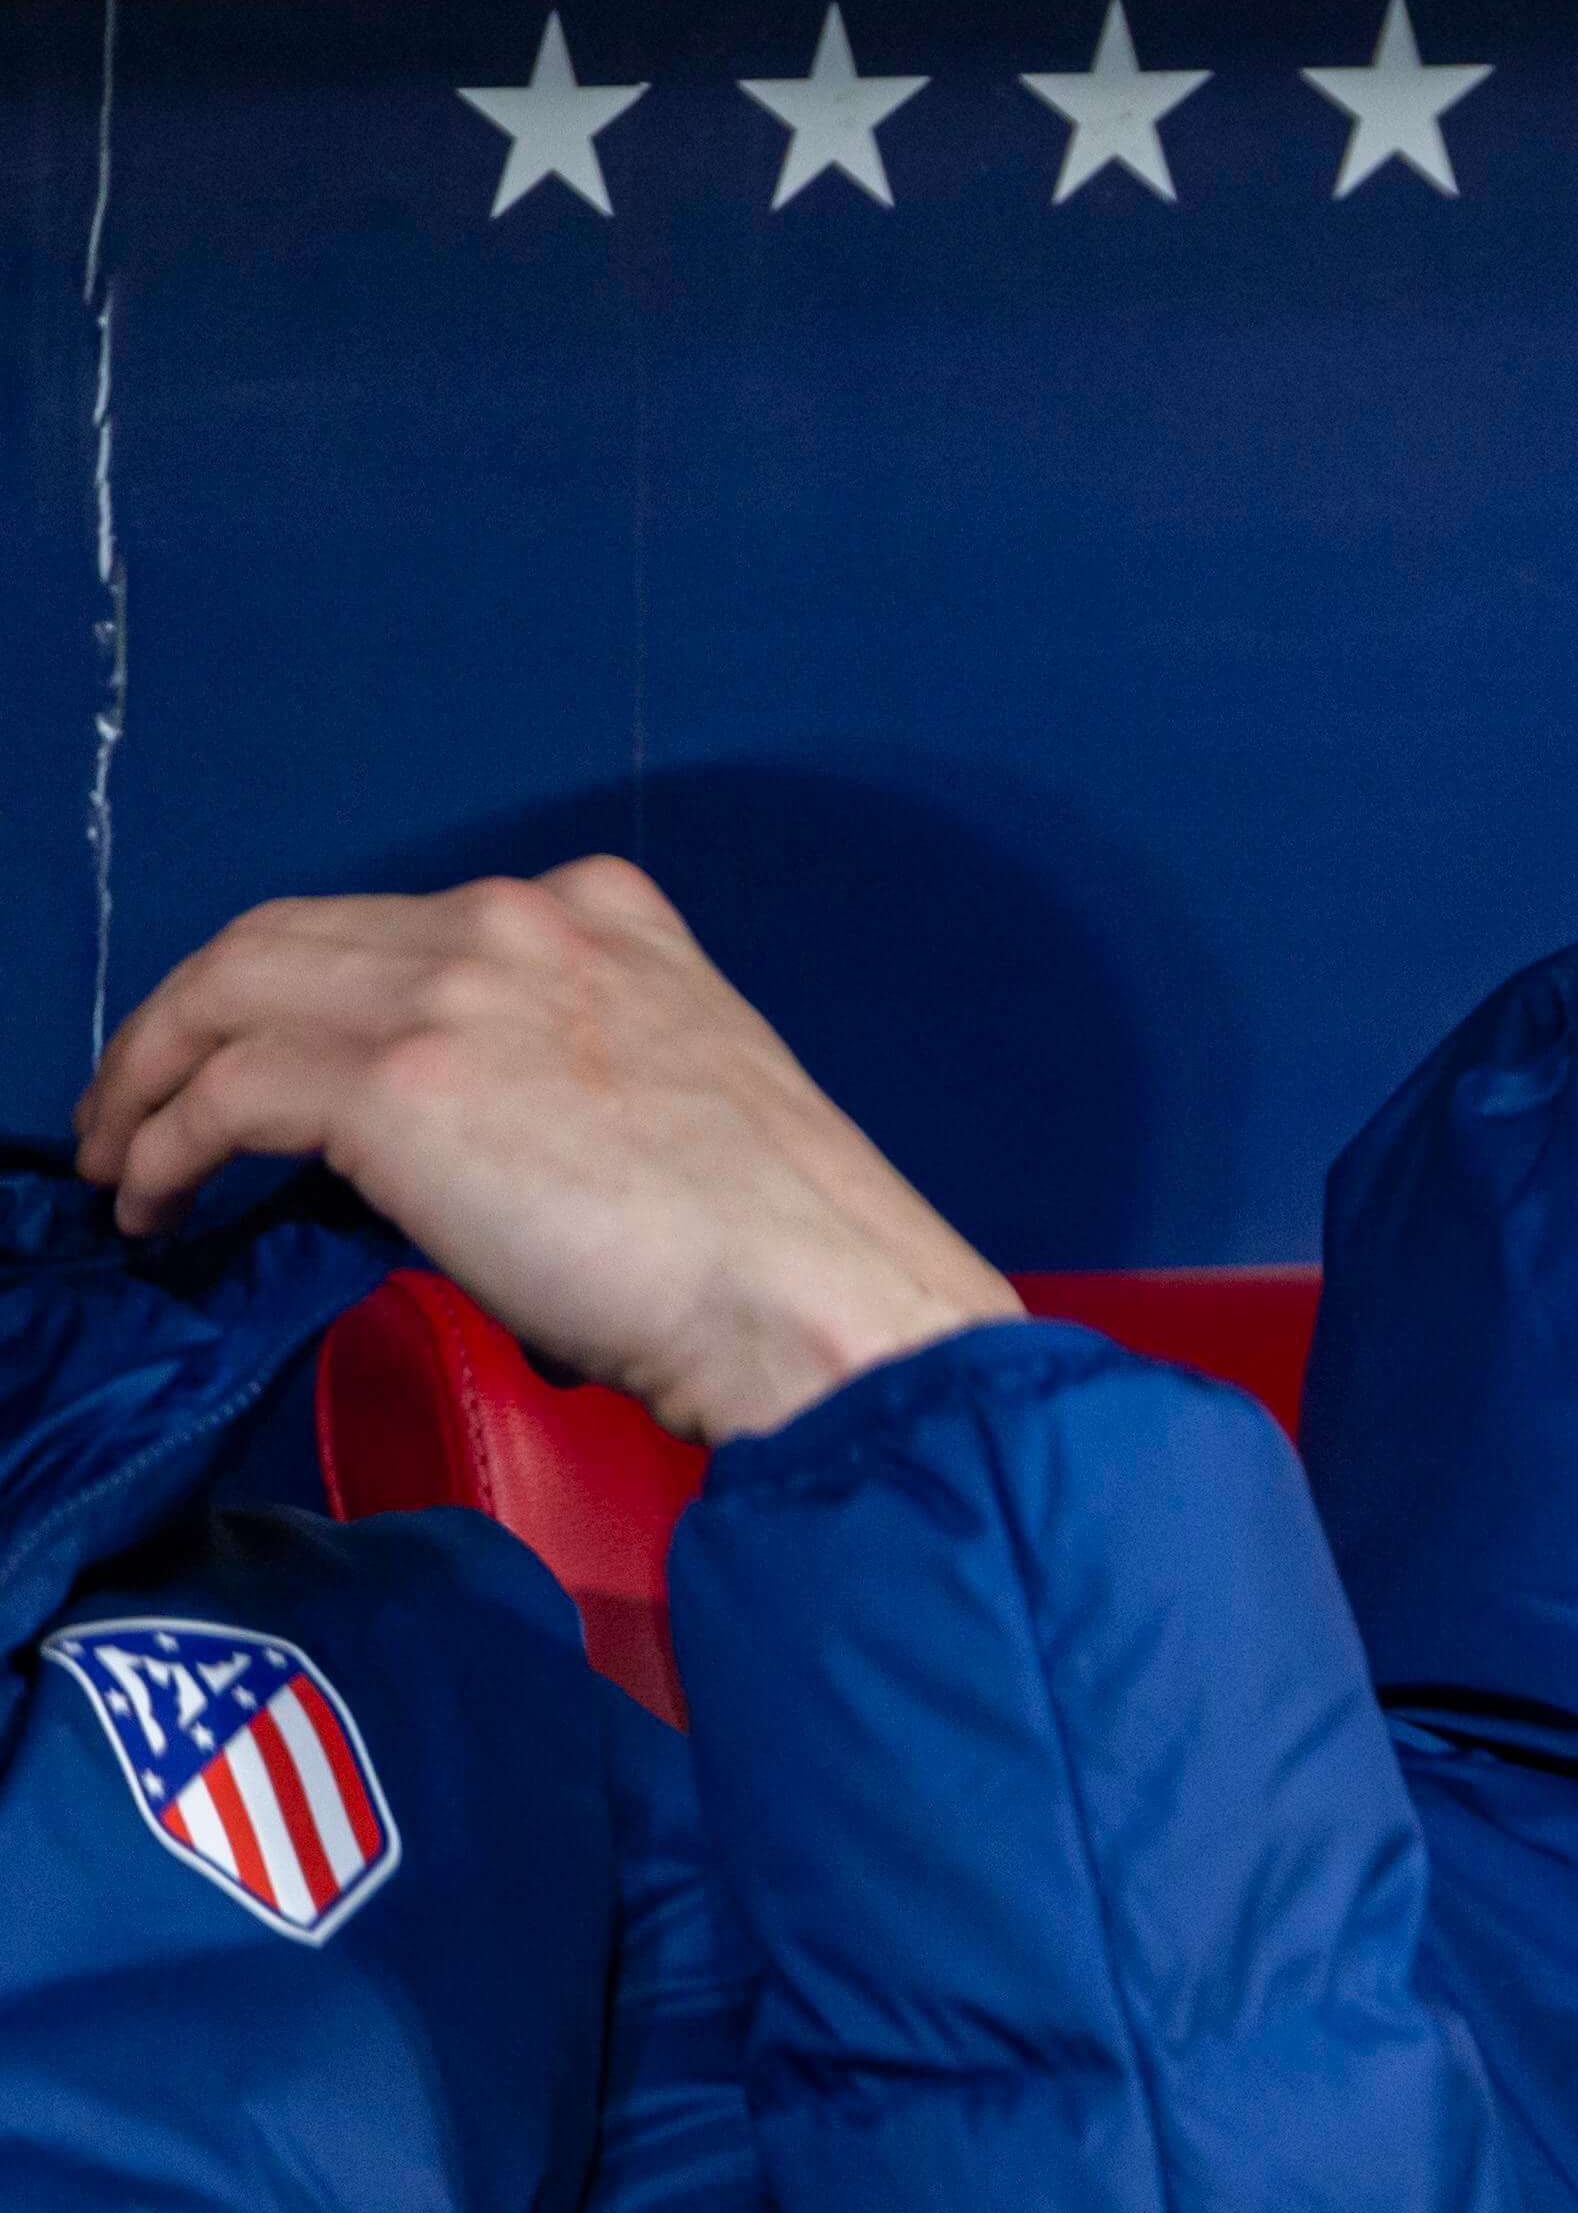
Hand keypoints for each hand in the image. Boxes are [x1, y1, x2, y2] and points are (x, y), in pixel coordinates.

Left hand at [75, 859, 1023, 1444]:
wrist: (817, 1297)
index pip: (399, 924)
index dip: (306, 992)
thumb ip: (577, 1063)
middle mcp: (519, 921)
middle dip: (191, 1018)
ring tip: (125, 1155)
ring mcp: (454, 992)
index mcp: (606, 915)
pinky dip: (164, 1144)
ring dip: (150, 1074)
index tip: (271, 1061)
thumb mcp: (692, 1090)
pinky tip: (159, 1199)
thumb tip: (458, 1141)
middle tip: (146, 1102)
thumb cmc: (784, 1244)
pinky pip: (222, 1095)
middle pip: (285, 937)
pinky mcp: (396, 1083)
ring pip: (228, 992)